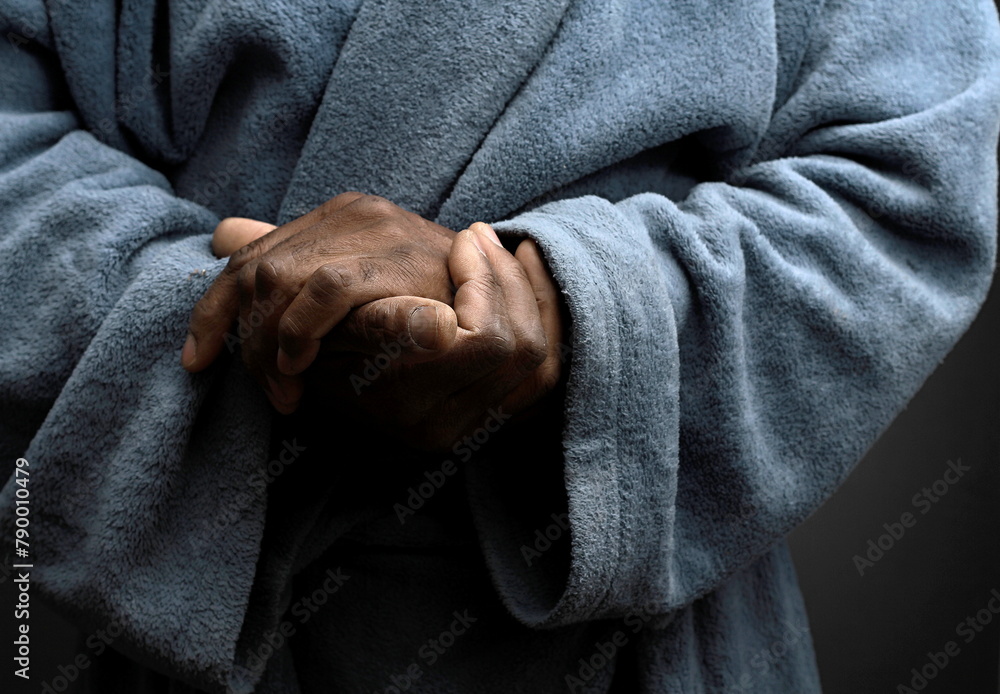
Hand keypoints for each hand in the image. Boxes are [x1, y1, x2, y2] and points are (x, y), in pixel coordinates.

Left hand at [181, 193, 456, 412]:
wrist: (506, 299)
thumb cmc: (439, 300)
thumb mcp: (365, 290)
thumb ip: (300, 267)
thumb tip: (223, 233)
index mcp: (336, 219)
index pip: (249, 258)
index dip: (213, 311)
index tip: (196, 361)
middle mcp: (349, 214)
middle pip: (254, 270)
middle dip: (241, 340)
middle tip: (266, 392)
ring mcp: (372, 229)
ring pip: (275, 278)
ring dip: (267, 343)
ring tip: (286, 387)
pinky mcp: (393, 256)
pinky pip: (326, 288)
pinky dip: (301, 330)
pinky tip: (304, 364)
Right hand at [311, 222, 564, 449]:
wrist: (308, 380)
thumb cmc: (313, 340)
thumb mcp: (331, 330)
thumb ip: (383, 326)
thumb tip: (443, 326)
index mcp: (406, 404)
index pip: (490, 342)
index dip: (486, 283)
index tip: (464, 240)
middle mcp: (444, 428)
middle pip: (526, 349)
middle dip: (512, 281)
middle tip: (481, 236)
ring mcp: (468, 429)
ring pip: (541, 359)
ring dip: (529, 292)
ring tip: (497, 248)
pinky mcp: (484, 419)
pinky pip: (541, 373)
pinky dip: (540, 317)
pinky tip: (521, 273)